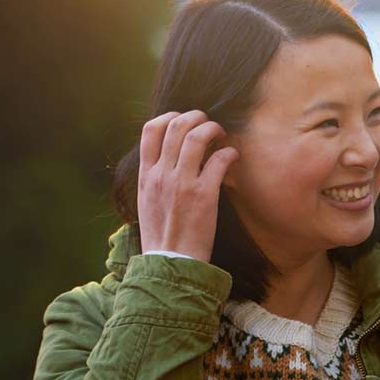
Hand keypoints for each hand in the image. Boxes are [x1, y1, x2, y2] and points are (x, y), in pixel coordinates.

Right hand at [136, 110, 239, 261]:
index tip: (182, 119)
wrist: (170, 263)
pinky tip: (233, 156)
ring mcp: (182, 184)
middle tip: (208, 122)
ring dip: (212, 128)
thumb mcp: (147, 201)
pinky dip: (229, 152)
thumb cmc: (163, 235)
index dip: (169, 116)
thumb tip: (166, 160)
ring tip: (222, 133)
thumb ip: (155, 178)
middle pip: (175, 126)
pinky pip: (218, 160)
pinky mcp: (204, 195)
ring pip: (196, 137)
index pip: (150, 130)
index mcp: (146, 176)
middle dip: (195, 116)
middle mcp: (161, 175)